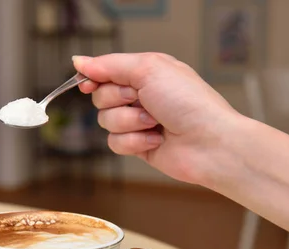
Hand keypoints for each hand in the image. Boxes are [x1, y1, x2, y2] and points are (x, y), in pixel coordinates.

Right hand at [73, 52, 241, 186]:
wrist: (209, 142)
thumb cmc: (188, 102)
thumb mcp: (149, 69)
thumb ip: (110, 65)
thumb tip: (79, 61)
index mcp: (145, 72)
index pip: (105, 71)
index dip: (93, 77)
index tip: (87, 83)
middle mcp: (141, 96)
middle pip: (100, 97)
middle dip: (117, 100)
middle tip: (141, 100)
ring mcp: (139, 122)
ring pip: (106, 122)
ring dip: (129, 122)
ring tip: (155, 123)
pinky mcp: (139, 146)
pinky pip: (115, 143)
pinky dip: (134, 142)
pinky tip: (155, 140)